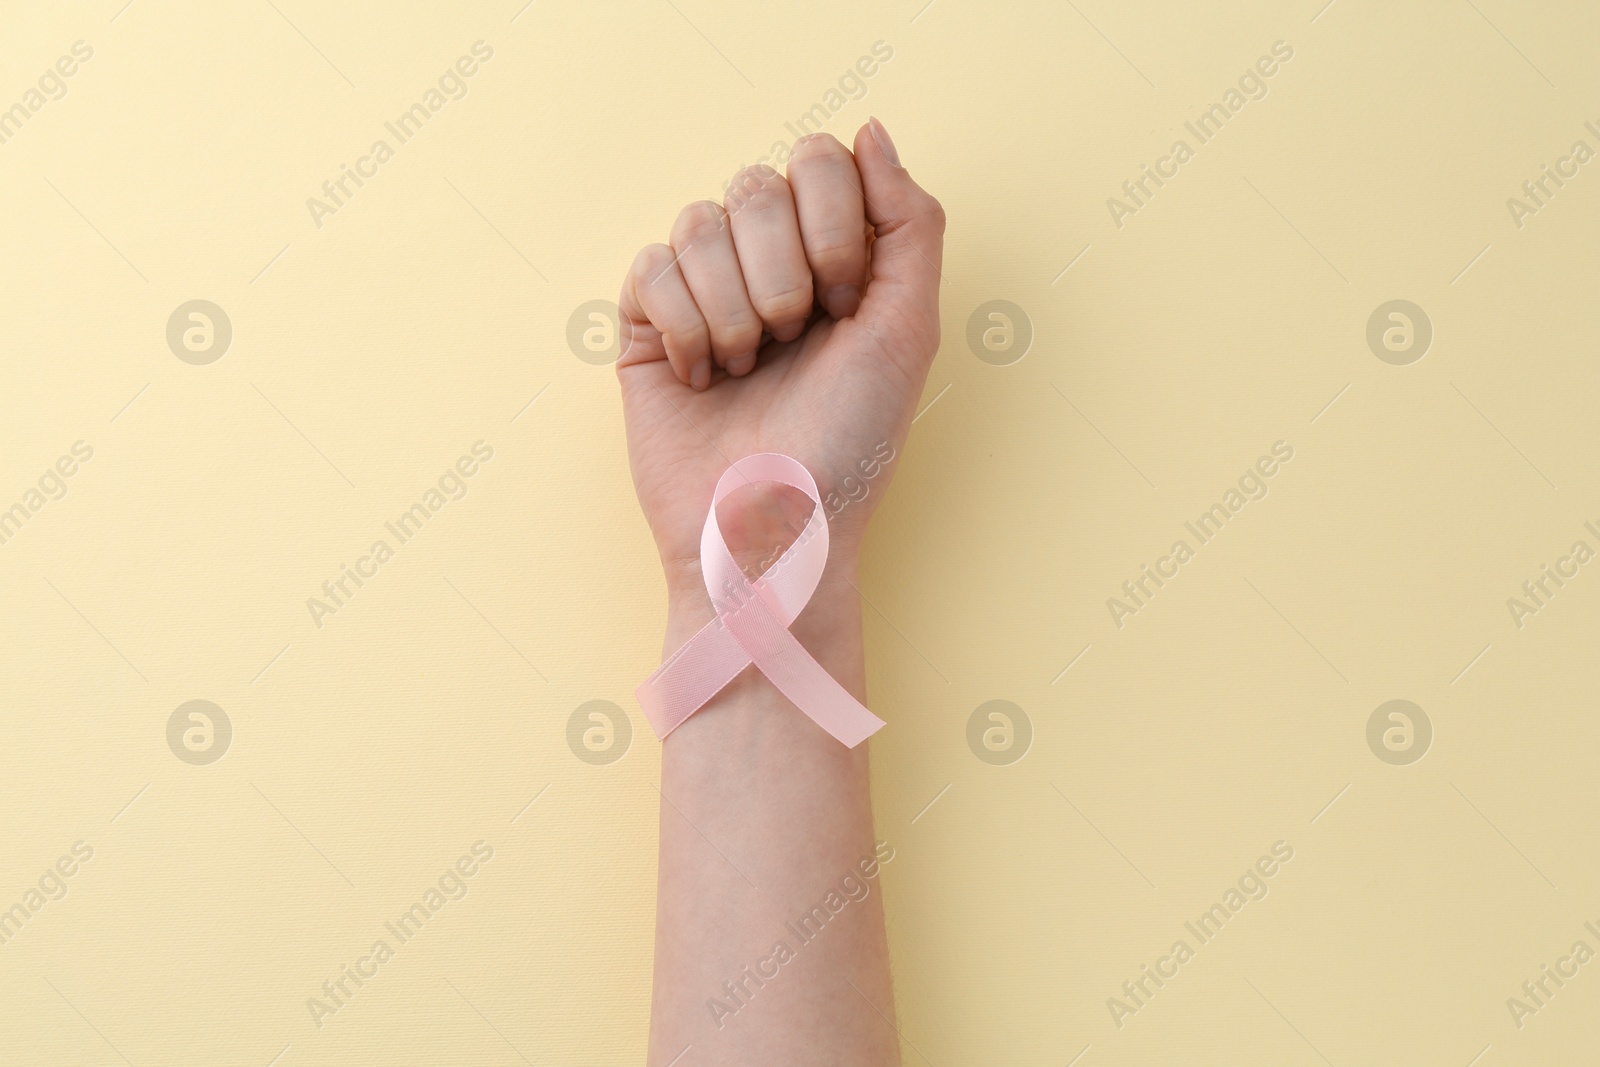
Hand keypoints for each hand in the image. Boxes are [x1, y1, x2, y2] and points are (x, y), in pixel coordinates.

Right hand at [616, 118, 944, 608]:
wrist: (771, 530)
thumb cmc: (849, 444)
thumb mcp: (908, 330)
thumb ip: (909, 221)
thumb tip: (869, 128)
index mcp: (835, 255)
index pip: (820, 160)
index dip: (832, 226)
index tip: (845, 306)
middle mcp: (769, 263)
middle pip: (756, 183)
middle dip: (783, 274)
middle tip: (795, 343)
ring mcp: (705, 290)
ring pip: (698, 221)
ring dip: (734, 309)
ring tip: (747, 370)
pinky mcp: (647, 325)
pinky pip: (650, 268)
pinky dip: (685, 328)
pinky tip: (703, 378)